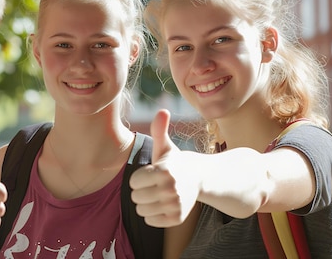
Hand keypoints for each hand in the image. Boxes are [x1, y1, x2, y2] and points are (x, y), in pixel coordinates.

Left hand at [129, 109, 198, 227]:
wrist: (198, 179)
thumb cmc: (174, 162)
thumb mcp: (165, 146)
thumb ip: (159, 130)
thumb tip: (162, 111)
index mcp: (164, 171)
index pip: (133, 182)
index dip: (138, 178)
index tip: (149, 174)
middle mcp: (171, 189)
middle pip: (136, 197)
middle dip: (141, 191)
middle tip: (153, 185)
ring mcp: (175, 205)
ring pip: (141, 211)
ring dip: (145, 204)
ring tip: (157, 195)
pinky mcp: (177, 218)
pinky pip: (150, 221)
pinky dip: (153, 215)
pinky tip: (162, 204)